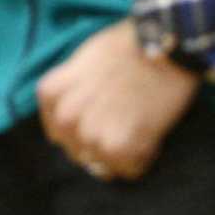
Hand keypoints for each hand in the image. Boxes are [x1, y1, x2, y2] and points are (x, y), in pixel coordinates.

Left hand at [35, 20, 198, 181]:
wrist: (161, 44)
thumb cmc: (126, 46)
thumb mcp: (84, 59)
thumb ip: (73, 88)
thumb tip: (80, 113)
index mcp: (52, 92)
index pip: (54, 129)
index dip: (78, 129)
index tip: (95, 124)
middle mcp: (66, 116)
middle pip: (75, 150)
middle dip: (96, 144)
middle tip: (120, 128)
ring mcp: (91, 133)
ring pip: (100, 163)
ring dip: (119, 154)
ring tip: (137, 131)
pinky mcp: (119, 146)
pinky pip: (125, 170)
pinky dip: (139, 161)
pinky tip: (149, 139)